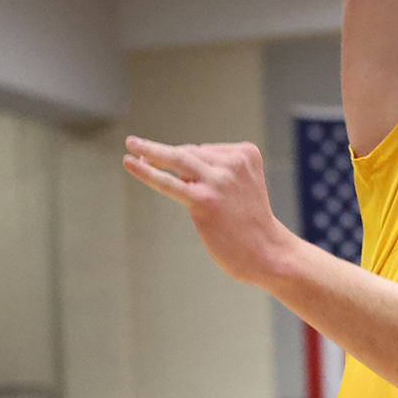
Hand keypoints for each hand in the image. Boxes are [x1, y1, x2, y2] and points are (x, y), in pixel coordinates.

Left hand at [123, 137, 302, 287]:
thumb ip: (217, 172)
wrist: (268, 252)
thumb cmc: (251, 223)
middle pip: (189, 152)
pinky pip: (168, 182)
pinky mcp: (203, 200)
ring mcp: (218, 180)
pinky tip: (129, 161)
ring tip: (131, 145)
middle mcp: (233, 163)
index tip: (177, 171)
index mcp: (246, 154)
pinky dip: (146, 171)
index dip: (188, 162)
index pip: (205, 150)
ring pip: (177, 160)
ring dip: (150, 151)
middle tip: (137, 145)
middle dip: (164, 154)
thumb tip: (175, 168)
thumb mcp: (243, 185)